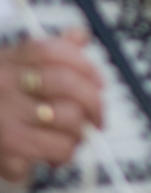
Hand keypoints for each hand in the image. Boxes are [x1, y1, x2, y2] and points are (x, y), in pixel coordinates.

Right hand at [0, 30, 102, 182]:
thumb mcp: (10, 69)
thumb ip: (48, 53)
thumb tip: (80, 35)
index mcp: (9, 60)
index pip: (56, 51)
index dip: (87, 67)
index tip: (99, 83)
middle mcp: (5, 84)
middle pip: (68, 84)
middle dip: (95, 104)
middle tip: (97, 119)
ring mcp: (5, 115)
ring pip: (70, 119)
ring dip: (80, 133)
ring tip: (72, 140)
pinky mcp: (8, 145)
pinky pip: (56, 148)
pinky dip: (62, 155)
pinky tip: (53, 156)